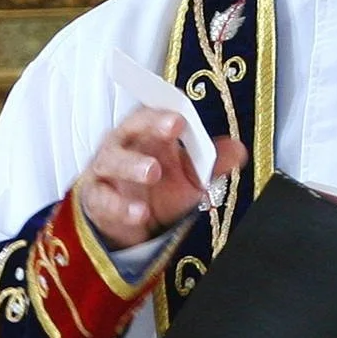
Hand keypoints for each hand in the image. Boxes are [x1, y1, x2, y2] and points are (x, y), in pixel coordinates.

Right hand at [77, 107, 245, 244]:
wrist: (128, 227)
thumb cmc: (157, 191)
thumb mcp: (189, 178)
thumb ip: (212, 164)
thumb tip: (240, 150)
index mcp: (147, 134)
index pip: (154, 112)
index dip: (167, 110)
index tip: (184, 114)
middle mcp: (123, 146)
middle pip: (131, 126)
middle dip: (152, 123)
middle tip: (173, 126)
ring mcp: (105, 171)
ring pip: (113, 160)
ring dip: (133, 164)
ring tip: (153, 171)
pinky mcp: (96, 198)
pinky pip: (104, 199)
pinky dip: (121, 206)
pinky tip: (140, 213)